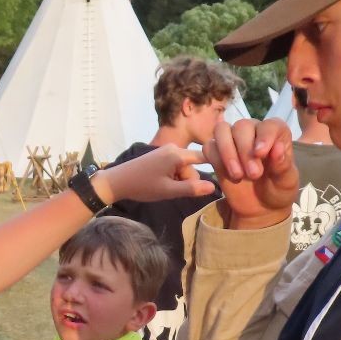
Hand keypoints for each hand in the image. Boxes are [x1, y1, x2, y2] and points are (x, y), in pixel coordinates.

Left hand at [96, 145, 214, 204]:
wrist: (118, 181)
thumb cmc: (143, 186)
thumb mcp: (168, 191)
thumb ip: (191, 189)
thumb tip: (214, 187)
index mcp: (177, 154)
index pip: (204, 158)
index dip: (214, 167)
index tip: (222, 175)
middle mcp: (174, 148)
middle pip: (193, 167)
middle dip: (187, 180)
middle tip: (172, 190)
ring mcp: (167, 151)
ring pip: (184, 168)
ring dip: (179, 180)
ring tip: (164, 187)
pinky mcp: (161, 156)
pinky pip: (176, 166)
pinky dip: (173, 176)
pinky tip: (161, 183)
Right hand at [201, 119, 297, 226]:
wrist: (261, 208)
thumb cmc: (278, 190)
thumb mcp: (286, 182)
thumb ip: (283, 166)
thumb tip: (278, 148)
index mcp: (276, 134)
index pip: (269, 125)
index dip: (264, 136)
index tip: (260, 154)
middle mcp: (253, 131)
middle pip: (242, 126)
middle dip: (245, 150)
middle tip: (254, 175)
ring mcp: (233, 140)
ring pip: (221, 130)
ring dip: (226, 151)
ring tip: (237, 175)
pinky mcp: (217, 153)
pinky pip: (210, 147)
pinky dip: (216, 160)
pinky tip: (229, 176)